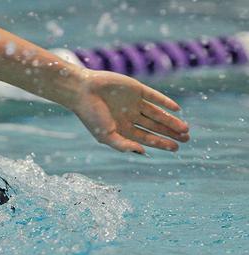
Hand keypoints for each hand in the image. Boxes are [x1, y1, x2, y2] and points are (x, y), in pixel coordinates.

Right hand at [71, 70, 188, 153]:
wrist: (82, 90)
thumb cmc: (90, 115)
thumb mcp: (105, 135)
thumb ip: (122, 145)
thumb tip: (142, 151)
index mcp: (122, 129)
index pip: (146, 138)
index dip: (161, 143)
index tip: (175, 148)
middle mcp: (130, 117)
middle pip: (154, 126)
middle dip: (170, 133)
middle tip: (186, 139)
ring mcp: (133, 102)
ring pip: (157, 113)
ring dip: (171, 120)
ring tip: (185, 128)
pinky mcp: (136, 89)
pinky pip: (154, 96)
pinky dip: (165, 102)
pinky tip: (176, 109)